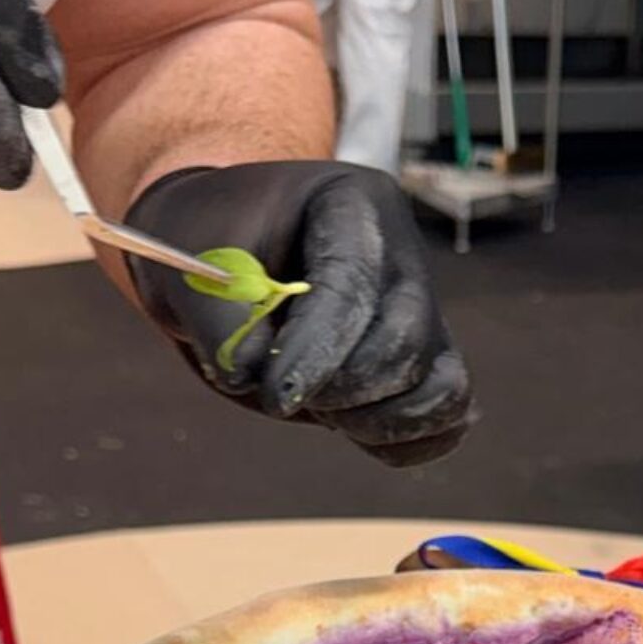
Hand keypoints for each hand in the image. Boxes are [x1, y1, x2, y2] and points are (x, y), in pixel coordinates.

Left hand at [124, 162, 475, 466]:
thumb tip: (249, 375)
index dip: (318, 347)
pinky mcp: (427, 359)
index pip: (353, 282)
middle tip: (281, 395)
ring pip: (442, 385)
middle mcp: (403, 255)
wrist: (230, 248)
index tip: (276, 394)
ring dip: (377, 421)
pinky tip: (352, 429)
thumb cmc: (213, 240)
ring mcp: (425, 310)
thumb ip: (218, 319)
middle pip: (408, 338)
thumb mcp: (194, 262)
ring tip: (318, 408)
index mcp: (353, 204)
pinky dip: (405, 440)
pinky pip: (448, 414)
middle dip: (344, 387)